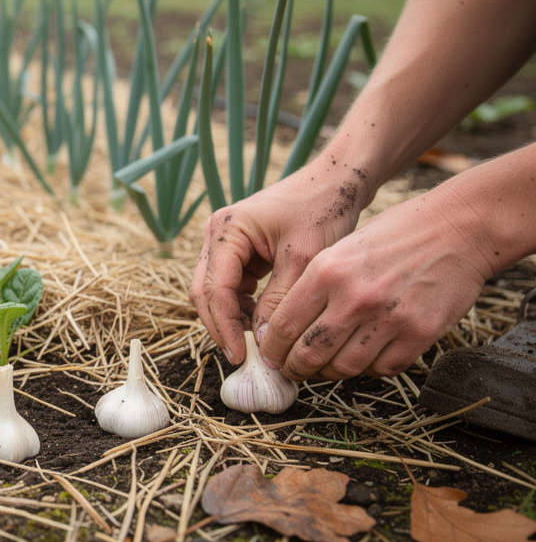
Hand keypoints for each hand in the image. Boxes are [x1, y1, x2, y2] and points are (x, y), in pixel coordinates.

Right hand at [190, 161, 368, 365]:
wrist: (337, 183)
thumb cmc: (323, 210)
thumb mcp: (303, 260)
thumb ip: (279, 301)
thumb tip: (262, 340)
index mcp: (226, 230)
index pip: (214, 288)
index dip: (226, 326)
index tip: (243, 355)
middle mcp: (217, 235)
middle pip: (204, 292)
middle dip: (221, 326)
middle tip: (242, 358)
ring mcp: (225, 243)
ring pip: (214, 292)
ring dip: (231, 319)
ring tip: (256, 345)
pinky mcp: (239, 251)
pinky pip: (231, 287)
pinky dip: (242, 308)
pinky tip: (261, 324)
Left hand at [258, 191, 495, 380]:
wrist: (459, 227)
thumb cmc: (395, 234)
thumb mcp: (342, 247)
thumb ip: (314, 286)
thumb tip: (283, 328)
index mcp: (328, 270)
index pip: (283, 325)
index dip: (271, 348)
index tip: (270, 354)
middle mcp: (355, 297)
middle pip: (309, 354)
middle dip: (294, 368)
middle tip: (292, 369)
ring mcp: (389, 318)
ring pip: (344, 368)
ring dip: (329, 373)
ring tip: (325, 366)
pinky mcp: (420, 334)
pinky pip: (382, 369)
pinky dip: (368, 369)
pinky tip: (363, 356)